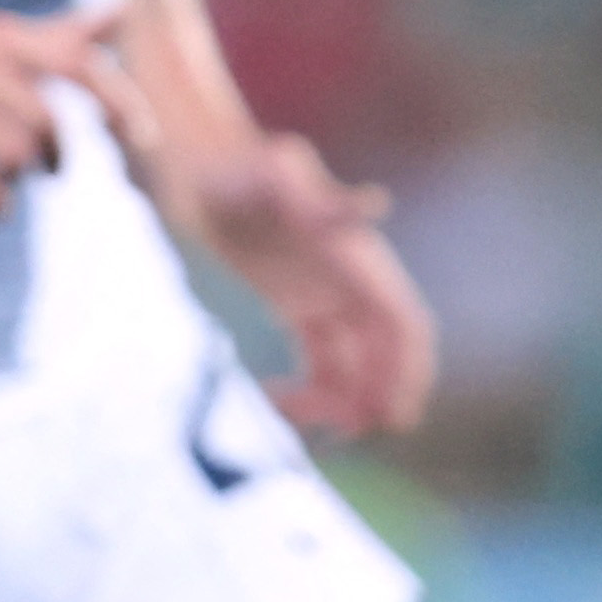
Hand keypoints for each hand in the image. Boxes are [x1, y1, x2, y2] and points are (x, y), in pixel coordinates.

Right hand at [0, 8, 147, 215]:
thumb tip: (126, 5)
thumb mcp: (5, 49)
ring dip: (20, 178)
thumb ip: (66, 35)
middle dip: (56, 156)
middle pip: (46, 122)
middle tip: (52, 169)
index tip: (144, 137)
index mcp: (4, 36)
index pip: (77, 64)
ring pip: (12, 153)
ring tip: (10, 178)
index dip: (118, 101)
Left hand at [174, 132, 436, 435]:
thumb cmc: (232, 165)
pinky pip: (320, 362)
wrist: (192, 161)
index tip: (396, 418)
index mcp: (355, 258)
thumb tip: (378, 203)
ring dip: (339, 403)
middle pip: (385, 355)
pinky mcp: (292, 305)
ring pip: (354, 366)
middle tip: (333, 439)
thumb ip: (320, 196)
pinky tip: (270, 402)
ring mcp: (321, 295)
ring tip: (286, 419)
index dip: (410, 370)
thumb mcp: (274, 175)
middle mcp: (347, 280)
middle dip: (374, 400)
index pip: (403, 322)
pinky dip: (309, 392)